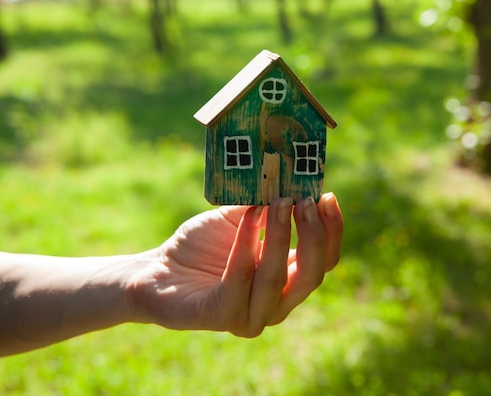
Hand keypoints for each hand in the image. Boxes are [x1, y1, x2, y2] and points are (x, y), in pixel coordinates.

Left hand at [129, 193, 342, 336]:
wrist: (157, 270)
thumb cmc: (203, 245)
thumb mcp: (242, 217)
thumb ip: (268, 203)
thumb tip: (291, 174)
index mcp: (288, 281)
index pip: (325, 262)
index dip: (332, 231)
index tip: (327, 196)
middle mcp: (276, 304)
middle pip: (312, 274)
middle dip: (312, 235)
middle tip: (305, 200)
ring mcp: (251, 316)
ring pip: (277, 277)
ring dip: (280, 234)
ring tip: (277, 201)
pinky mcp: (221, 316)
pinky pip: (240, 278)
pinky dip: (246, 245)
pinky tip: (249, 217)